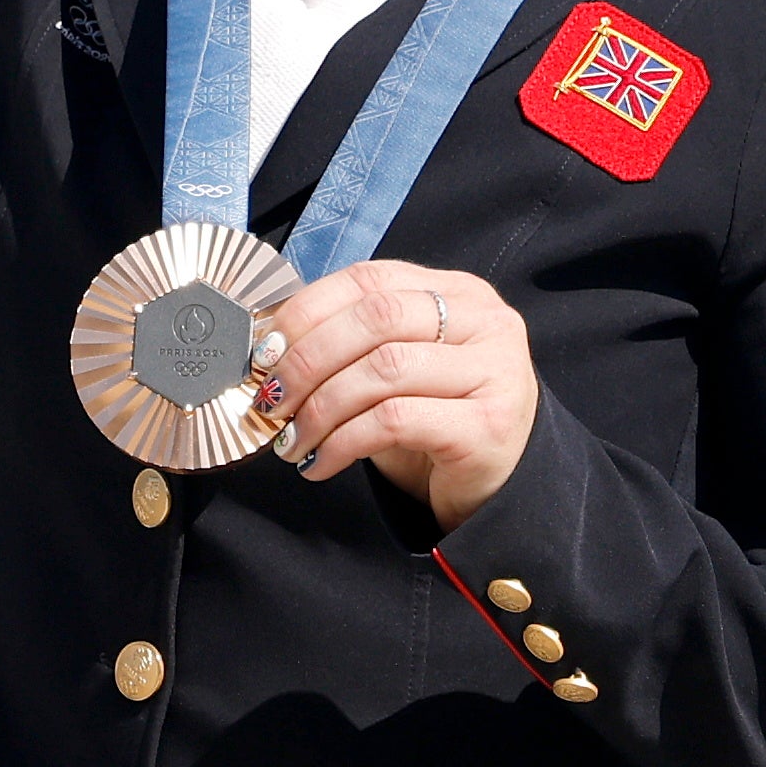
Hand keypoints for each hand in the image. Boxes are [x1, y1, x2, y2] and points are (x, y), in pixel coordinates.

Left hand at [261, 262, 535, 532]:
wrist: (500, 489)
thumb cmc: (438, 423)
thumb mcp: (398, 370)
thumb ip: (354, 343)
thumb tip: (269, 344)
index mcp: (458, 291)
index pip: (370, 278)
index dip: (308, 309)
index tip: (265, 348)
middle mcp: (484, 321)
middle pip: (376, 317)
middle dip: (308, 358)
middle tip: (271, 398)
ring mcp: (494, 370)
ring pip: (384, 368)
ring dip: (320, 406)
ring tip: (292, 439)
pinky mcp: (488, 425)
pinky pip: (396, 420)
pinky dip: (344, 441)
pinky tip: (321, 462)